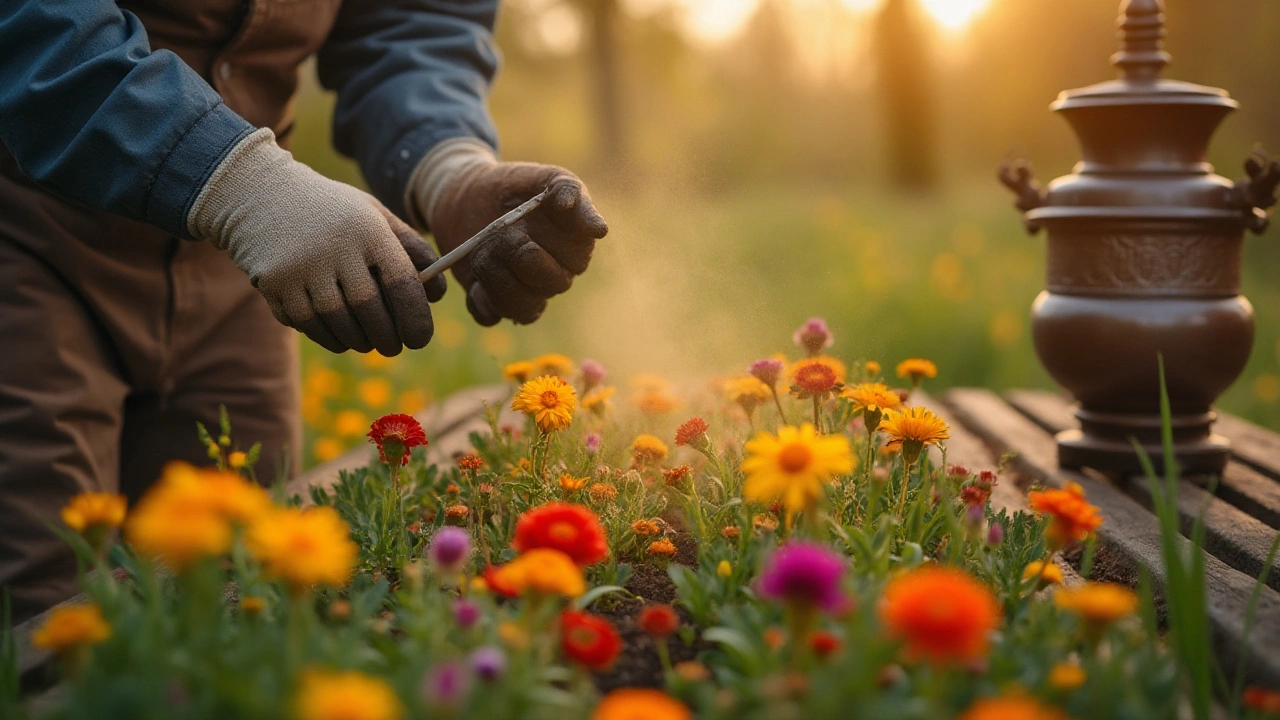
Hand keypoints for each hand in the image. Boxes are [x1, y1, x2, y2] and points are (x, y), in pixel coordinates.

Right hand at [188, 130, 446, 354]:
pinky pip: (309, 326)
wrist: (260, 194)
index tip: (420, 339)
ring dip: (359, 341)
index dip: (416, 318)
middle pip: (370, 311)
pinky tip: (340, 336)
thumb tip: (437, 294)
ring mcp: (300, 268)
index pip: (402, 283)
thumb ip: (410, 249)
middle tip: (394, 346)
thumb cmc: (333, 212)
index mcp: (367, 230)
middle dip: (387, 338)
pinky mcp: (274, 285)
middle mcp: (334, 248)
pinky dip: (329, 338)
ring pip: (339, 324)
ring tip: (367, 341)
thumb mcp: (375, 216)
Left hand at [430, 161, 607, 325]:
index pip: (577, 261)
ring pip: (524, 308)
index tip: (525, 219)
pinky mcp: (490, 303)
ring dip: (497, 277)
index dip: (550, 244)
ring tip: (482, 249)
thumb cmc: (512, 187)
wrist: (466, 194)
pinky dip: (478, 299)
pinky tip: (474, 277)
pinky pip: (489, 316)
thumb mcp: (542, 177)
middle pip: (553, 285)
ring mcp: (525, 293)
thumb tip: (598, 229)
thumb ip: (569, 191)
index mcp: (575, 247)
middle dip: (520, 256)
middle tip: (499, 232)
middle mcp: (555, 275)